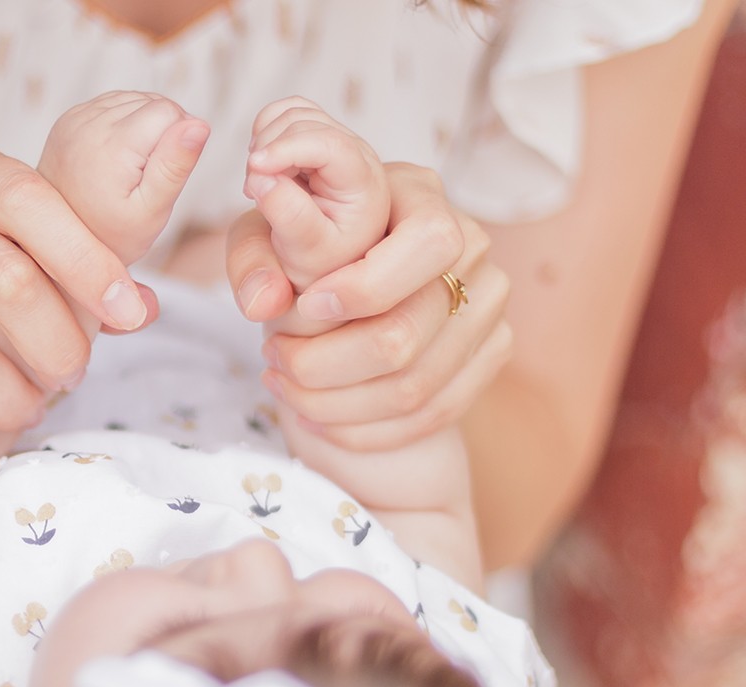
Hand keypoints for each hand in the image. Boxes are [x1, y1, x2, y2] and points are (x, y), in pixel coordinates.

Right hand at [0, 138, 159, 464]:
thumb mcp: (7, 252)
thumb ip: (76, 270)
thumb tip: (145, 308)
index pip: (30, 199)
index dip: (88, 259)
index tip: (129, 313)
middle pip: (4, 276)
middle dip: (56, 342)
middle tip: (74, 377)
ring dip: (8, 398)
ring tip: (26, 412)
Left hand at [37, 90, 207, 264]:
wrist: (59, 241)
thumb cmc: (110, 234)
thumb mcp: (151, 211)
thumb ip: (175, 166)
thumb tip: (198, 125)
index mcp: (112, 146)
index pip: (169, 111)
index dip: (179, 140)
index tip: (164, 174)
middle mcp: (89, 123)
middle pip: (152, 102)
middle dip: (162, 133)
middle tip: (148, 176)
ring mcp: (75, 118)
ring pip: (134, 100)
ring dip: (145, 126)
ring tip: (134, 168)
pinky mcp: (69, 118)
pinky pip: (112, 104)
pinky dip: (125, 124)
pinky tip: (120, 157)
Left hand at [226, 162, 511, 450]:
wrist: (345, 276)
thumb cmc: (305, 246)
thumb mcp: (265, 235)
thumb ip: (254, 258)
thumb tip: (262, 302)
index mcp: (423, 197)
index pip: (428, 243)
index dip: (364, 288)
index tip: (305, 307)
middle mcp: (473, 247)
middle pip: (407, 334)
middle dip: (324, 364)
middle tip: (274, 358)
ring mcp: (488, 305)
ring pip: (414, 387)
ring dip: (334, 404)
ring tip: (285, 388)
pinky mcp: (491, 352)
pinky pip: (432, 414)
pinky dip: (364, 430)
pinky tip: (318, 418)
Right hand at [242, 96, 389, 289]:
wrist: (326, 262)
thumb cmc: (321, 263)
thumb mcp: (306, 252)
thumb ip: (290, 217)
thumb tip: (262, 177)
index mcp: (364, 184)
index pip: (331, 145)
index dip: (289, 148)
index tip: (254, 168)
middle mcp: (357, 155)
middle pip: (307, 123)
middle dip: (270, 150)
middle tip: (253, 191)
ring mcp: (339, 141)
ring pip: (295, 112)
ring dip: (265, 140)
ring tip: (258, 182)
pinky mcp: (320, 137)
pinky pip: (288, 113)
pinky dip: (266, 130)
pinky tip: (263, 164)